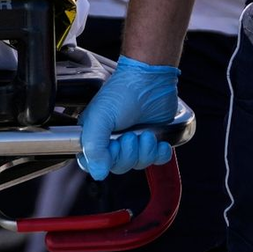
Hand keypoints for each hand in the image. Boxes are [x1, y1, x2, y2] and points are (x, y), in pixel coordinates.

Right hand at [77, 56, 179, 180]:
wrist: (151, 79)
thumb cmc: (123, 91)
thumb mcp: (100, 117)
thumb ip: (94, 145)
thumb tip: (97, 172)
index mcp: (94, 134)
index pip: (93, 163)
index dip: (105, 162)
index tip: (113, 148)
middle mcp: (112, 139)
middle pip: (118, 166)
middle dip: (128, 154)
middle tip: (130, 137)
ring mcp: (133, 141)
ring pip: (137, 164)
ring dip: (145, 151)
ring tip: (145, 133)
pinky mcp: (151, 140)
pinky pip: (156, 160)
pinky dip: (160, 153)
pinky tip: (159, 141)